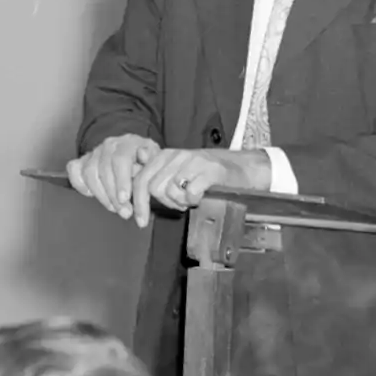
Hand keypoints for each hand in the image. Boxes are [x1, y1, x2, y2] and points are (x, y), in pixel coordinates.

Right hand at [70, 135, 165, 225]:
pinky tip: (90, 194)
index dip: (122, 181)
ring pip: (89, 173)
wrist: (137, 152)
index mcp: (127, 143)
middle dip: (113, 195)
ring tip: (113, 208)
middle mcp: (109, 145)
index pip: (121, 160)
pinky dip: (79, 183)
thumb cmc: (147, 160)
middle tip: (124, 212)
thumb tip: (143, 155)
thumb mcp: (156, 159)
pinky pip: (74, 170)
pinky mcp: (83, 160)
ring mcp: (94, 152)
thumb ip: (151, 160)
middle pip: (104, 169)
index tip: (124, 199)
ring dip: (100, 194)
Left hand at [144, 147, 268, 213]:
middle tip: (181, 204)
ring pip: (171, 190)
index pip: (141, 178)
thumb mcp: (178, 173)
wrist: (242, 169)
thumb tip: (133, 184)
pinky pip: (191, 193)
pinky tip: (202, 197)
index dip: (138, 202)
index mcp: (166, 155)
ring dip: (181, 202)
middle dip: (165, 202)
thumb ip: (156, 177)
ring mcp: (194, 161)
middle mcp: (178, 155)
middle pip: (154, 188)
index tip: (139, 221)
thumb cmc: (207, 175)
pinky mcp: (211, 170)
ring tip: (192, 198)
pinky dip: (194, 200)